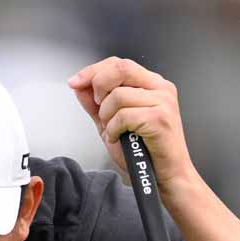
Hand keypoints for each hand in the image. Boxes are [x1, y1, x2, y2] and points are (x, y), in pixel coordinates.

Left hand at [68, 56, 200, 198]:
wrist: (165, 176)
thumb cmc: (144, 153)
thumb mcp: (112, 124)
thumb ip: (97, 104)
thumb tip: (80, 87)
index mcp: (151, 84)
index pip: (119, 64)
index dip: (93, 70)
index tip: (75, 82)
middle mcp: (160, 88)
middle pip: (120, 69)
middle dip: (99, 86)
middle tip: (98, 106)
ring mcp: (163, 101)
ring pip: (118, 96)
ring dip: (106, 116)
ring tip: (114, 130)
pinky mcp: (160, 117)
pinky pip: (124, 115)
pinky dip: (113, 129)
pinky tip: (119, 138)